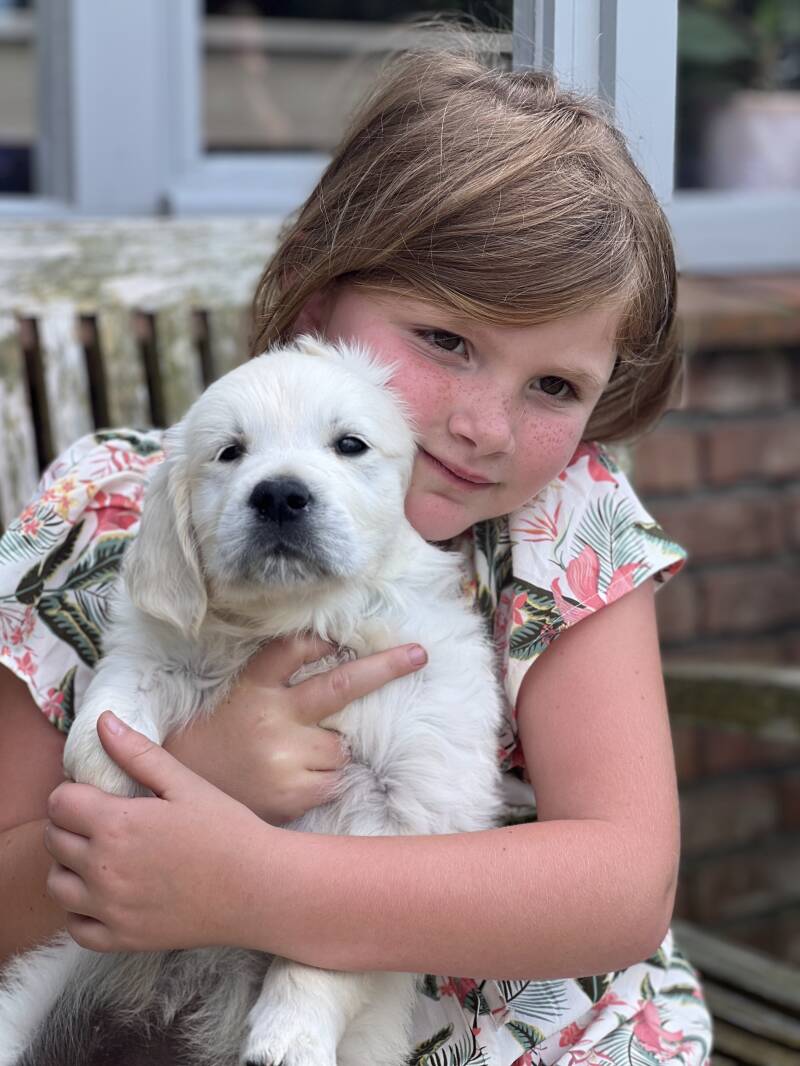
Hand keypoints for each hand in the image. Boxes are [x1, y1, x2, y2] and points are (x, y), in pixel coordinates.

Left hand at [45, 712, 269, 952]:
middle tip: (104, 820)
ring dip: (70, 866)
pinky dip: (81, 910)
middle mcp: (103, 869)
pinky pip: (75, 926)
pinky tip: (107, 894)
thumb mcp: (185, 783)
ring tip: (102, 855)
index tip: (97, 793)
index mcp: (117, 824)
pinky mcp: (121, 939)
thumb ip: (138, 753)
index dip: (74, 792)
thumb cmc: (227, 830)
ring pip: (56, 885)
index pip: (60, 803)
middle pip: (54, 841)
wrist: (258, 888)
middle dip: (70, 824)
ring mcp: (109, 909)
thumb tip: (103, 722)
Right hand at [163, 635, 426, 823]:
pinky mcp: (293, 793)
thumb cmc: (216, 745)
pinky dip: (324, 781)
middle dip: (384, 668)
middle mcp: (271, 717)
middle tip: (418, 654)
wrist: (182, 802)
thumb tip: (335, 661)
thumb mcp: (236, 700)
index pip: (294, 649)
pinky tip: (293, 783)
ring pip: (340, 746)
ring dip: (330, 752)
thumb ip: (276, 684)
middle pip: (340, 686)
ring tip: (292, 761)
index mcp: (253, 688)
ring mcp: (284, 756)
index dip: (323, 639)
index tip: (348, 632)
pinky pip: (334, 780)